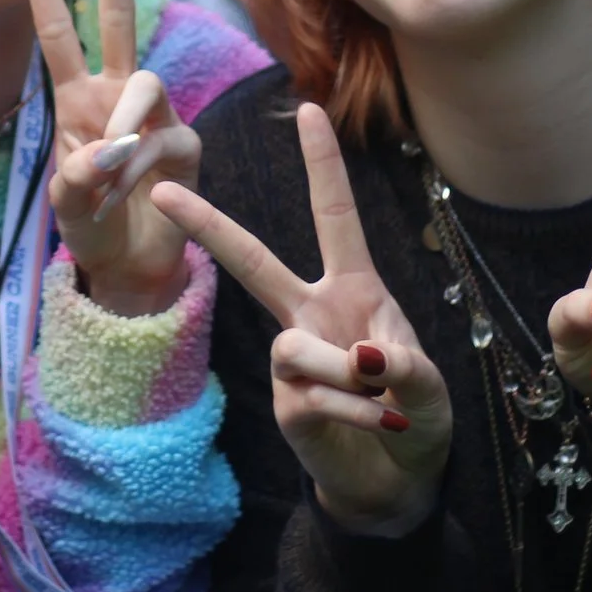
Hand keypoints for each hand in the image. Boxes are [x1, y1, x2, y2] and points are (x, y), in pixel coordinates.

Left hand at [28, 0, 198, 315]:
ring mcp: (155, 115)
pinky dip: (139, 171)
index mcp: (77, 98)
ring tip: (107, 175)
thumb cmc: (91, 223)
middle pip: (119, 18)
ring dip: (121, 128)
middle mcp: (117, 94)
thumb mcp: (67, 203)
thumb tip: (107, 150)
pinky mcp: (185, 143)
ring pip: (144, 82)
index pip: (58, 33)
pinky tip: (133, 198)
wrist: (130, 265)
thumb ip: (78, 177)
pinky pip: (162, 140)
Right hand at [153, 106, 451, 536]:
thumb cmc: (416, 416)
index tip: (308, 108)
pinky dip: (356, 411)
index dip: (322, 164)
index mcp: (353, 290)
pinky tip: (380, 425)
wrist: (399, 482)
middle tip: (162, 187)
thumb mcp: (429, 383)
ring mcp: (294, 361)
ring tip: (384, 398)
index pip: (334, 216)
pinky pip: (310, 397)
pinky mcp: (286, 406)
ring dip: (347, 372)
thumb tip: (360, 357)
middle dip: (208, 224)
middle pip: (253, 261)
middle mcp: (313, 314)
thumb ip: (404, 364)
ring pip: (295, 346)